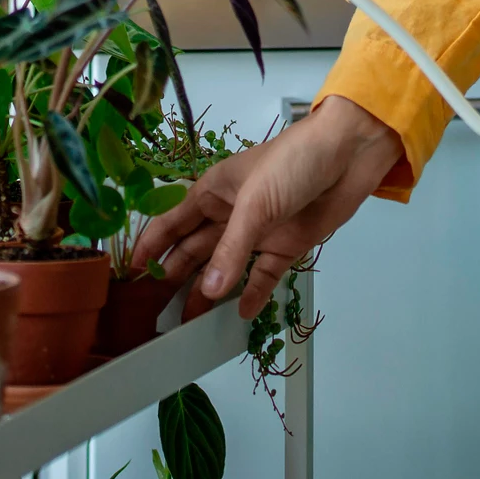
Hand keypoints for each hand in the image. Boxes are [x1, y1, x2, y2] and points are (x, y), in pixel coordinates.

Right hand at [128, 96, 402, 319]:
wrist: (349, 153)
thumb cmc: (293, 163)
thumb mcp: (255, 204)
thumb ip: (231, 250)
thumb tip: (207, 291)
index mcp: (213, 192)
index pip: (171, 223)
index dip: (150, 247)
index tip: (130, 276)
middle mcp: (231, 213)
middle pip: (194, 250)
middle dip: (175, 278)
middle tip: (156, 312)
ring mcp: (260, 232)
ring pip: (226, 267)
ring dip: (210, 293)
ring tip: (191, 324)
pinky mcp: (288, 245)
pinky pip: (264, 275)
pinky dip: (253, 294)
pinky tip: (241, 316)